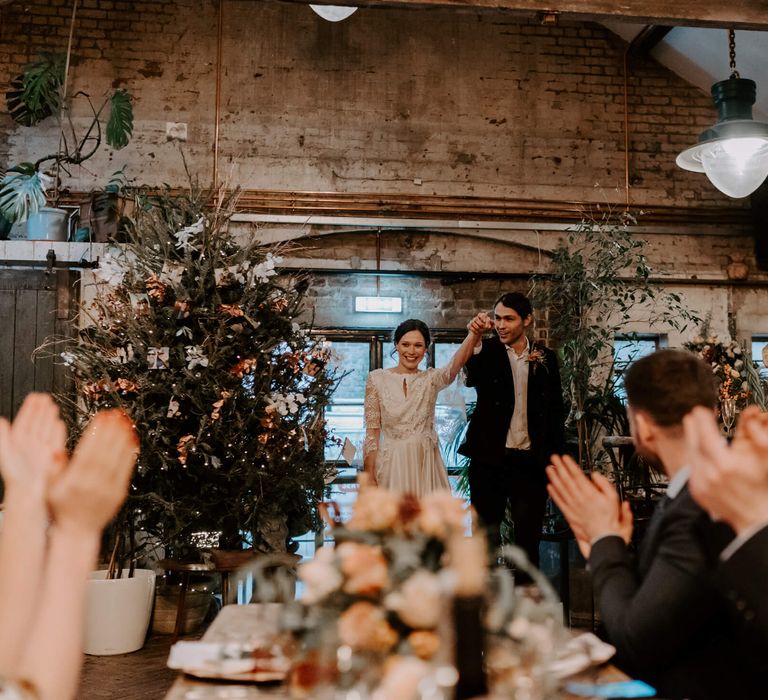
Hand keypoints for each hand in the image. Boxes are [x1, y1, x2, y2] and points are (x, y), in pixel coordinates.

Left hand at [0, 393, 66, 496]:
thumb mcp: (6, 453)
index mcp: (17, 441)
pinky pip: (55, 439)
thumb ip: (3, 437)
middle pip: (37, 422)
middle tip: (45, 396)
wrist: (29, 492)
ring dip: (49, 417)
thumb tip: (0, 420)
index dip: (29, 408)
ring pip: (46, 428)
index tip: (34, 396)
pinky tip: (59, 423)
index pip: (24, 420)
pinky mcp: (52, 454)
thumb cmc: (16, 476)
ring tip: (52, 405)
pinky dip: (58, 431)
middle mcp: (30, 443)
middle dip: (41, 409)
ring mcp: (42, 448)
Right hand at [47, 409, 138, 535]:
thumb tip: (56, 450)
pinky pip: (127, 470)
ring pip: (118, 460)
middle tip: (115, 413)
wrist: (78, 530)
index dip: (95, 434)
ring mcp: (108, 490)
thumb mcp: (50, 488)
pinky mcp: (119, 493)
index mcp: (74, 483)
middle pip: (105, 453)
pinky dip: (130, 454)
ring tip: (125, 421)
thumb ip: (53, 468)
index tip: (100, 417)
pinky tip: (132, 439)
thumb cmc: (62, 507)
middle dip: (111, 431)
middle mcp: (93, 486)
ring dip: (123, 438)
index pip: (87, 453)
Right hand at [467, 312, 491, 335]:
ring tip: (481, 331)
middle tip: (484, 327)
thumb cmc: (486, 327)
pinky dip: (474, 330)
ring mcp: (471, 321)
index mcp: (481, 316)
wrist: (479, 333)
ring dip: (477, 328)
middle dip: (481, 324)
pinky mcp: (469, 325)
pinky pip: (470, 327)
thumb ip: (493, 323)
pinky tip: (477, 332)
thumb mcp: (490, 326)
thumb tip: (494, 322)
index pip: (481, 314)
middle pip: (476, 319)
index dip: (482, 317)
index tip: (485, 321)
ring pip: (473, 323)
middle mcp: (476, 318)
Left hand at [546, 454, 631, 557]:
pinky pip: (559, 502)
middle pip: (567, 480)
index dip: (570, 465)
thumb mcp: (615, 499)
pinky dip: (553, 494)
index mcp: (591, 494)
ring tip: (549, 468)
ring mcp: (573, 507)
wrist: (605, 539)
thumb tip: (596, 476)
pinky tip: (550, 487)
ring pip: (561, 489)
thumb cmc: (611, 521)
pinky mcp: (569, 515)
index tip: (565, 458)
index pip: (578, 476)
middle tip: (554, 458)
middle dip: (560, 468)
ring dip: (554, 478)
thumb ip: (605, 485)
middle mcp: (580, 499)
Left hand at [684, 406, 767, 534]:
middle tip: (692, 416)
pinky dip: (694, 457)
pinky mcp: (697, 492)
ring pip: (691, 456)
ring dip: (691, 441)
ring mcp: (701, 484)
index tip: (699, 410)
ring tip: (693, 429)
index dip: (702, 422)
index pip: (707, 436)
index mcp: (726, 465)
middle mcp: (709, 474)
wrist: (757, 517)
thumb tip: (751, 416)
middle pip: (694, 445)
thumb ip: (760, 437)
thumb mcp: (767, 460)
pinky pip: (692, 469)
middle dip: (693, 429)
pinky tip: (698, 450)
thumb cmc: (764, 487)